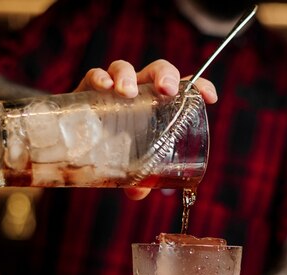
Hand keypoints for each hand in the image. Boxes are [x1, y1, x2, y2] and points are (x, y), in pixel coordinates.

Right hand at [75, 59, 217, 200]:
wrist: (76, 142)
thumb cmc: (113, 150)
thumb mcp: (130, 166)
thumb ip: (138, 179)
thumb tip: (138, 192)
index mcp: (158, 106)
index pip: (184, 89)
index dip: (199, 87)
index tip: (210, 97)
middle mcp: (140, 93)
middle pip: (158, 72)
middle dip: (166, 75)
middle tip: (166, 90)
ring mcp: (115, 89)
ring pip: (125, 69)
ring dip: (128, 76)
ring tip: (126, 93)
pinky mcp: (89, 90)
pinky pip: (95, 76)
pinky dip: (100, 77)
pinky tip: (104, 87)